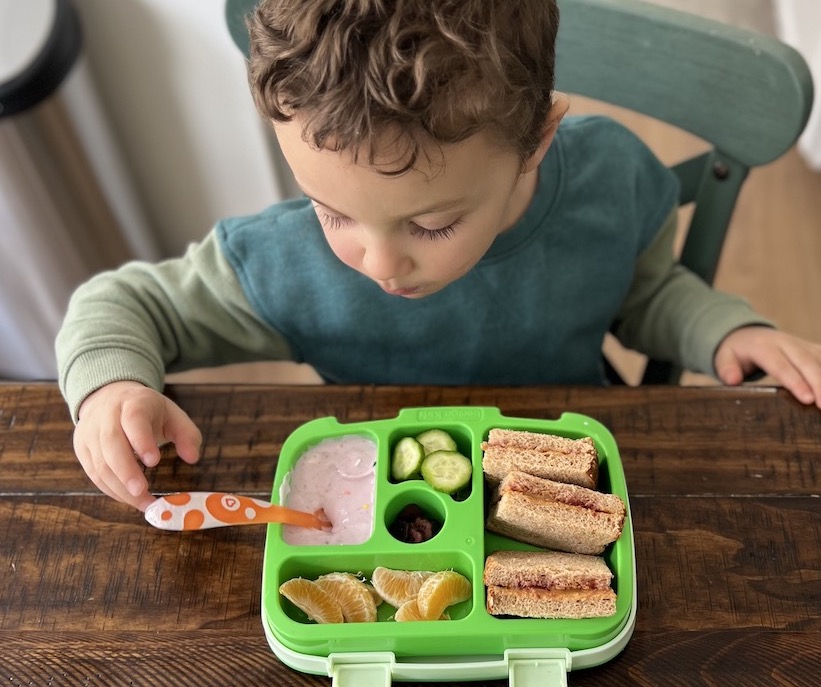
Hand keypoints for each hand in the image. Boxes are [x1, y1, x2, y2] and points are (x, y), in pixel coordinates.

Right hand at [74, 381, 201, 509]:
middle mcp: (106, 415)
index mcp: (133, 402)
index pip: (134, 419)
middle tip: (142, 492)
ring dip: (121, 488)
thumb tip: (193, 457)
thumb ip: (187, 435)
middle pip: (111, 443)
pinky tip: (129, 499)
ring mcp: (90, 432)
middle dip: (126, 471)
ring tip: (144, 503)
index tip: (154, 461)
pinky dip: (112, 490)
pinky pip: (93, 474)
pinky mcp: (81, 448)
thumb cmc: (147, 411)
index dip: (141, 440)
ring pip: (100, 463)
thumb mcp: (172, 415)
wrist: (109, 396)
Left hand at [714, 326, 820, 408]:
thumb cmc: (737, 351)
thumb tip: (732, 380)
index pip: (781, 365)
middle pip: (807, 362)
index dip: (795, 381)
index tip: (807, 399)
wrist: (748, 333)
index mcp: (763, 346)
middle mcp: (787, 343)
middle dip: (820, 384)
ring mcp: (803, 345)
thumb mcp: (724, 357)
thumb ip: (726, 368)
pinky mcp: (814, 349)